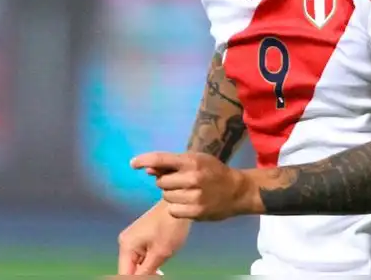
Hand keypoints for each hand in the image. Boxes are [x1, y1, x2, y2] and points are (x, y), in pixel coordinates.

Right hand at [117, 200, 190, 274]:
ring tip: (164, 257)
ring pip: (137, 262)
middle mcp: (125, 242)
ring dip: (150, 266)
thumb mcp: (160, 253)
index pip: (125, 274)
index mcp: (126, 246)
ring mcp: (133, 238)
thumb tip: (138, 279)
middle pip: (130, 268)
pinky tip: (164, 253)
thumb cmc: (171, 227)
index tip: (154, 274)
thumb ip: (146, 272)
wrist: (180, 202)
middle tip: (161, 271)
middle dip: (145, 273)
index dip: (137, 279)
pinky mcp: (141, 236)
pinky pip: (142, 254)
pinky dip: (152, 258)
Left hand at [131, 151, 254, 221]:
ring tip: (186, 193)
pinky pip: (173, 210)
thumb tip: (147, 169)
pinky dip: (176, 208)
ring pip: (166, 197)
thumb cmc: (213, 172)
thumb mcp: (197, 161)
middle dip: (165, 182)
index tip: (132, 163)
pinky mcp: (196, 212)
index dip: (144, 159)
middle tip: (179, 182)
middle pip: (161, 182)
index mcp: (193, 161)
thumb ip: (172, 165)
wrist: (237, 190)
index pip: (162, 159)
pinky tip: (188, 203)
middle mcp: (193, 177)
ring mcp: (195, 196)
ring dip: (171, 195)